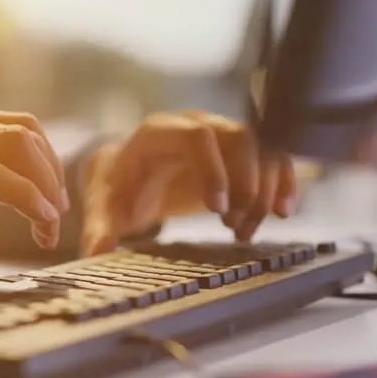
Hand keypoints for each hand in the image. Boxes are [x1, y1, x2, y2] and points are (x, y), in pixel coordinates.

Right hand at [0, 107, 68, 291]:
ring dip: (44, 185)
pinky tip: (35, 222)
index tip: (48, 204)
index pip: (13, 125)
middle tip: (53, 217)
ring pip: (15, 144)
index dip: (43, 162)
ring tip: (48, 225)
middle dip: (51, 172)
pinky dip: (26, 196)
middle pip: (25, 129)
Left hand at [81, 111, 297, 255]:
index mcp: (159, 133)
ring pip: (261, 147)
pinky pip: (271, 157)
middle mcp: (195, 125)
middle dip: (247, 182)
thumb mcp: (104, 206)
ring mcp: (220, 135)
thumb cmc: (117, 188)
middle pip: (239, 137)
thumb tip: (94, 251)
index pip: (197, 136)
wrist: (128, 176)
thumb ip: (100, 227)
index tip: (218, 208)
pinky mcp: (238, 152)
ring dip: (265, 190)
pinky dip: (281, 183)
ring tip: (246, 230)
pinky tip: (281, 213)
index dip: (214, 168)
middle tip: (236, 224)